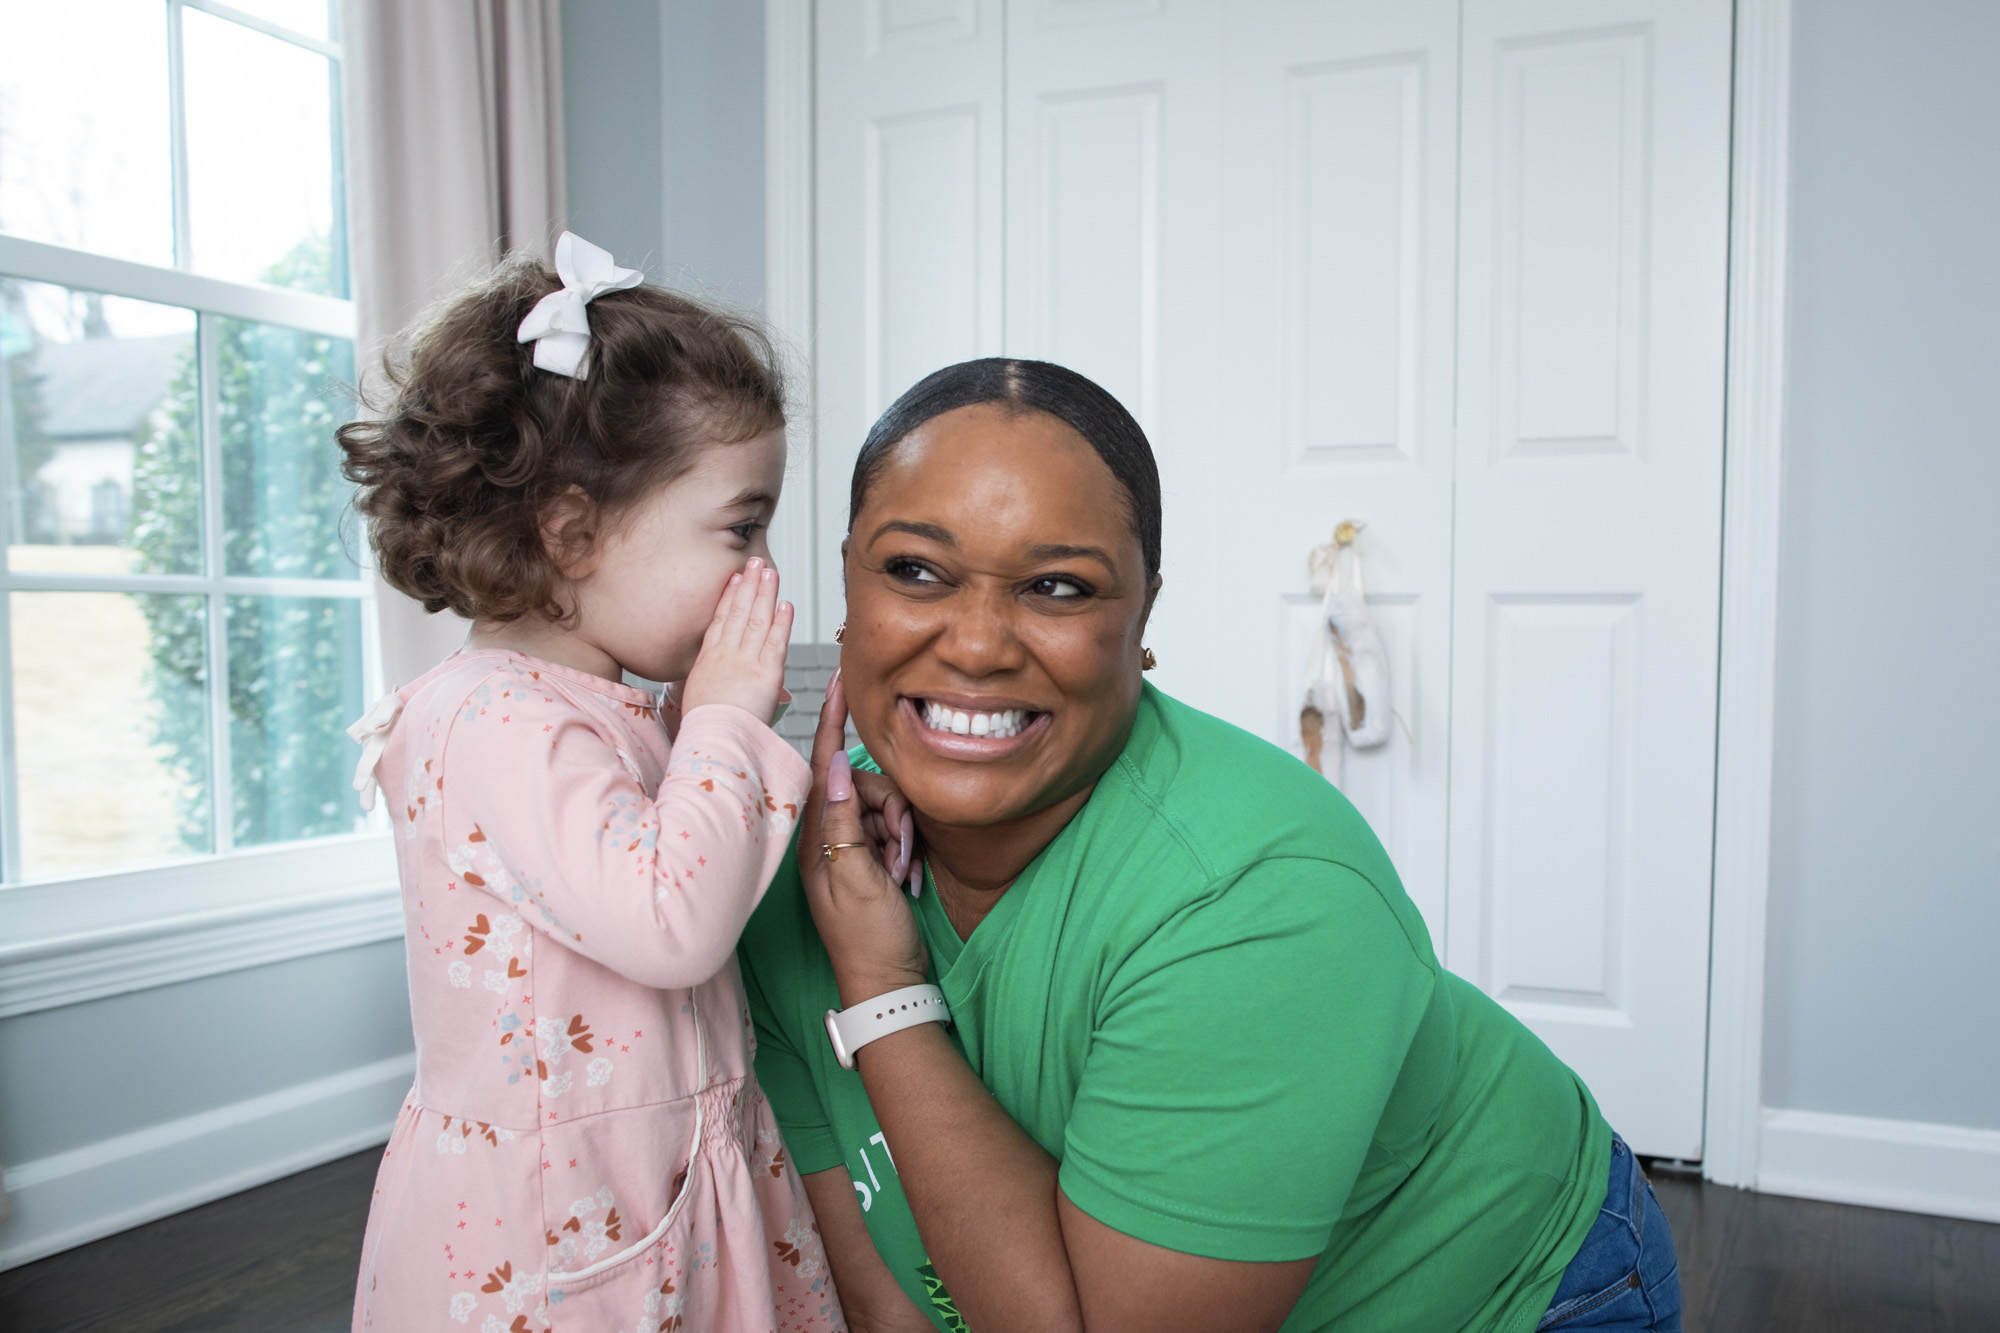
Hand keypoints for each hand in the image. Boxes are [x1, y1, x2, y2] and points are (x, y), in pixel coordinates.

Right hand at [680, 558, 793, 724]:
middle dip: (747, 586)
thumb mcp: (694, 703)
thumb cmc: (703, 731)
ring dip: (765, 594)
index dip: (727, 599)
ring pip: (756, 620)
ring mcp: (745, 661)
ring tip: (770, 572)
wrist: (712, 741)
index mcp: (706, 664)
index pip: (719, 624)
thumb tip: (707, 689)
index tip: (733, 581)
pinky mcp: (766, 672)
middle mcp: (725, 657)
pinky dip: (781, 621)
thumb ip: (705, 688)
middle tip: (754, 562)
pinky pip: (776, 641)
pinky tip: (786, 604)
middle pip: (737, 613)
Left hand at [801, 672, 929, 1006]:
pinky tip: (906, 874)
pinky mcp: (866, 861)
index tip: (841, 681)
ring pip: (882, 807)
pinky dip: (904, 847)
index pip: (822, 767)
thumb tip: (838, 767)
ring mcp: (846, 850)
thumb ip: (845, 822)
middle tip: (899, 852)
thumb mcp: (858, 880)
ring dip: (901, 833)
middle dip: (892, 811)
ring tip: (902, 870)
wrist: (887, 988)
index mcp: (814, 840)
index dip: (832, 722)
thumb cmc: (870, 942)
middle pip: (864, 787)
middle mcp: (825, 838)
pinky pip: (891, 831)